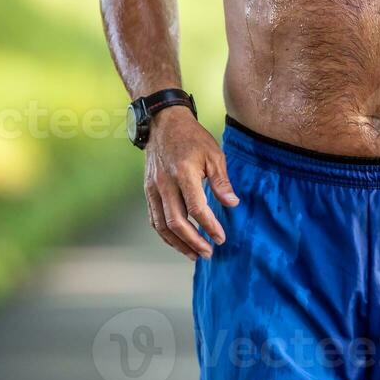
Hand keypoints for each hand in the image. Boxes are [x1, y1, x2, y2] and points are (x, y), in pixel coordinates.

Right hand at [143, 106, 238, 260]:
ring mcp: (153, 188)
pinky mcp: (148, 191)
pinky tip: (178, 242)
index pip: (196, 208)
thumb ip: (221, 181)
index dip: (209, 226)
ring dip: (178, 243)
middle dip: (193, 242)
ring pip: (162, 225)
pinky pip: (154, 219)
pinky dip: (165, 235)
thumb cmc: (193, 138)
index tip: (221, 238)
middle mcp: (165, 184)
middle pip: (176, 222)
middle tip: (208, 253)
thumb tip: (232, 204)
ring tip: (194, 255)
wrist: (164, 124)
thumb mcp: (214, 154)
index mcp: (184, 173)